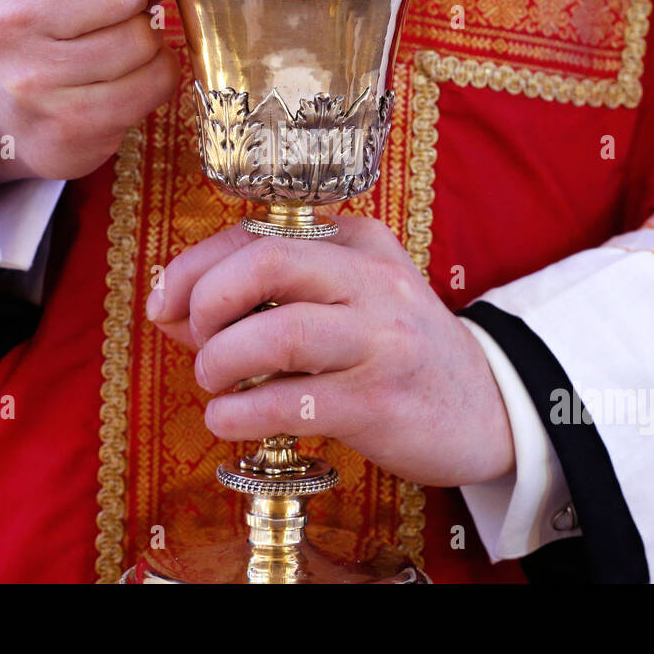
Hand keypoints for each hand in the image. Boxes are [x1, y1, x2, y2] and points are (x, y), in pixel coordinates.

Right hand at [0, 0, 226, 182]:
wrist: (18, 113)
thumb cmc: (62, 23)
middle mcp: (8, 18)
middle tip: (123, 7)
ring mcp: (34, 77)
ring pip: (140, 40)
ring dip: (149, 40)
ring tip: (117, 45)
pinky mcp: (68, 123)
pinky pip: (153, 84)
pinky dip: (156, 76)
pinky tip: (127, 77)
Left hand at [146, 217, 514, 486]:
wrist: (488, 406)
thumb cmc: (396, 351)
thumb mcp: (347, 300)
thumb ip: (269, 297)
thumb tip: (175, 312)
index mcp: (356, 241)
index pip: (256, 234)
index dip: (194, 268)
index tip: (164, 304)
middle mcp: (371, 279)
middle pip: (266, 262)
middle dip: (207, 300)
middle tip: (193, 339)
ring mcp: (380, 339)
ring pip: (277, 332)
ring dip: (220, 360)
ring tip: (214, 384)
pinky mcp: (380, 400)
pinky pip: (290, 401)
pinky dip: (240, 413)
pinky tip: (229, 420)